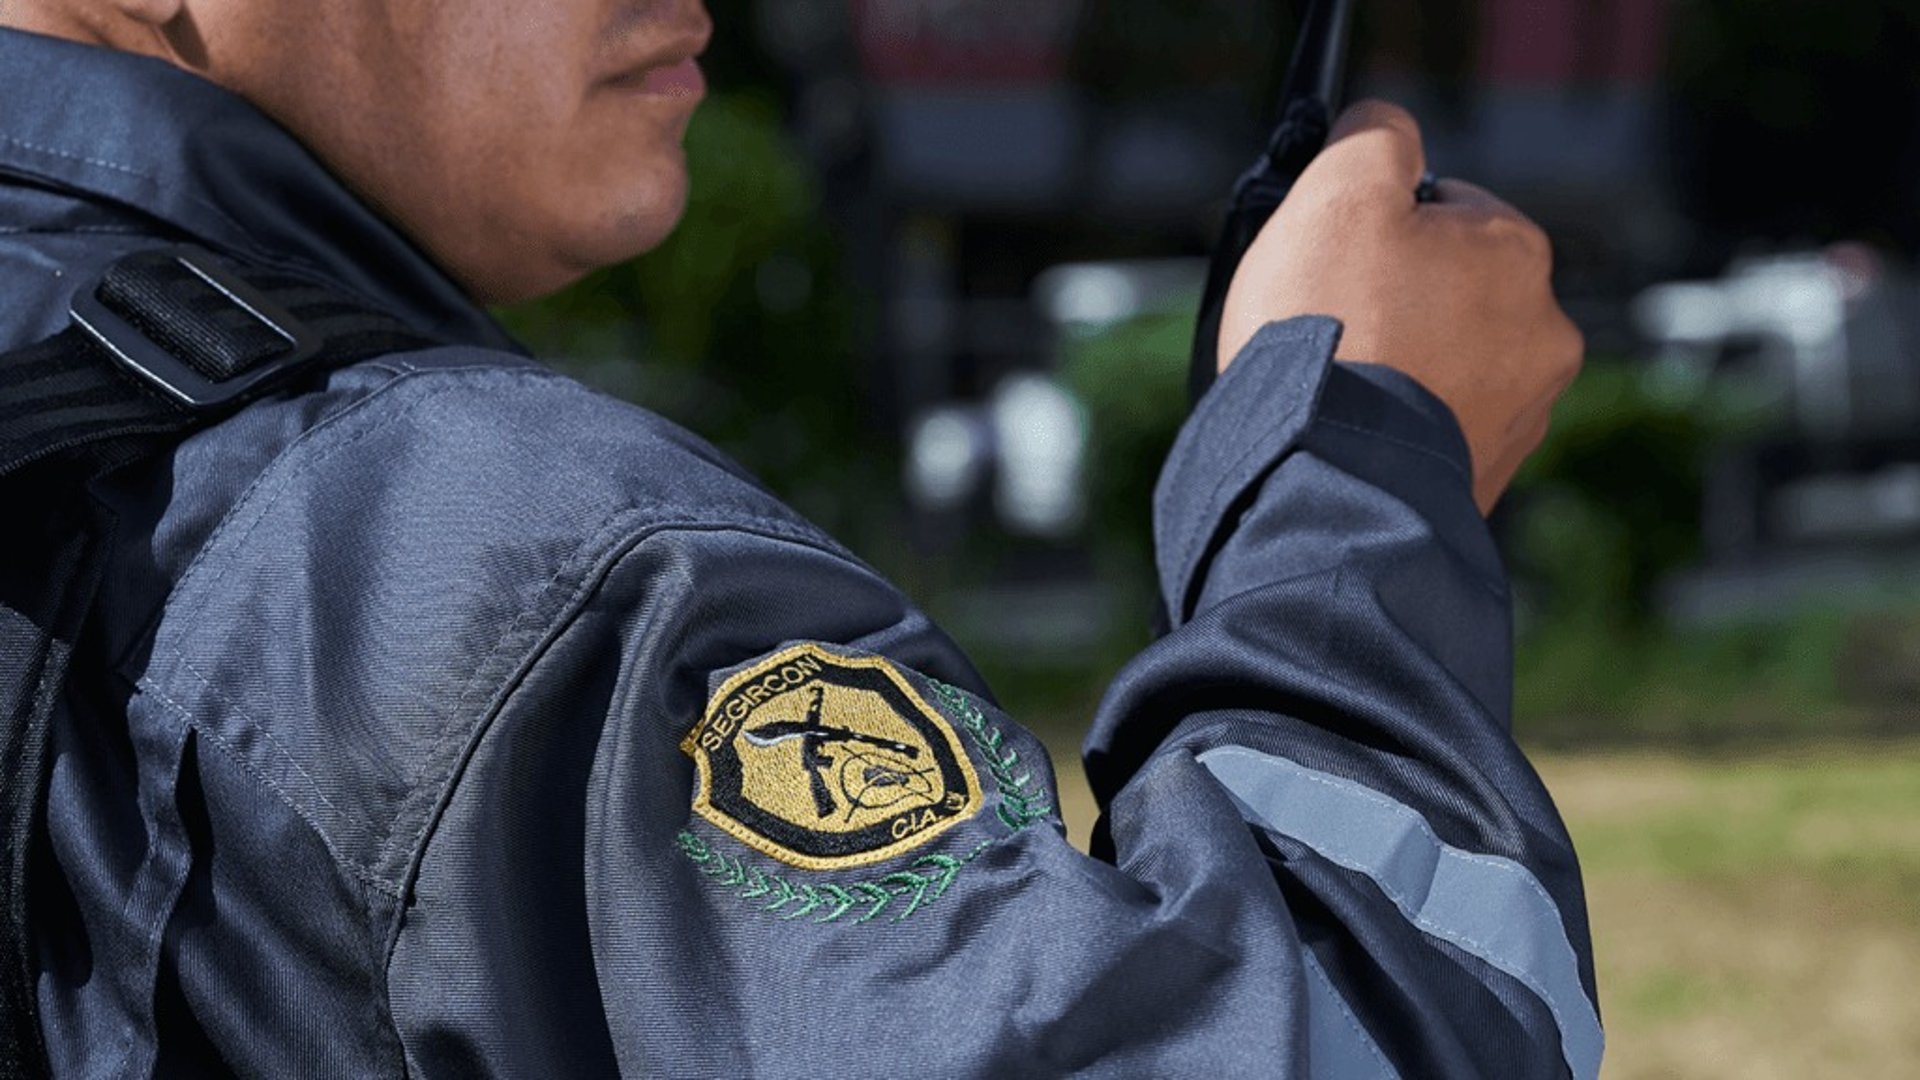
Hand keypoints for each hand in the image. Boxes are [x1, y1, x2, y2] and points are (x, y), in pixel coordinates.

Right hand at [1217, 100, 1583, 514]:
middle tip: (1330, 325)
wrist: (1329, 481)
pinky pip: (1437, 430)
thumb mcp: (1339, 192)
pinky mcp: (1488, 480)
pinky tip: (1355, 430)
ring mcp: (1522, 416)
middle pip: (1448, 289)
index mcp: (1518, 252)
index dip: (1375, 225)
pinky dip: (1399, 425)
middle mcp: (1544, 334)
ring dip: (1400, 366)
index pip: (1443, 207)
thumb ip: (1375, 138)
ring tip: (1338, 385)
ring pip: (1446, 363)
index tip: (1333, 260)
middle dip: (1394, 299)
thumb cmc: (1333, 331)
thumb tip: (1386, 130)